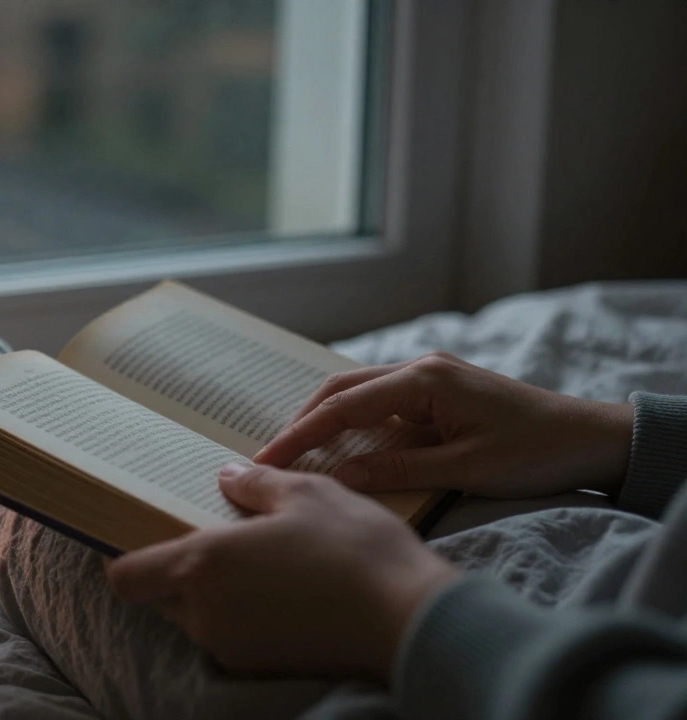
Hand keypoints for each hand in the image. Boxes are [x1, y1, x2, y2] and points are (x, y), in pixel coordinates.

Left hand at [107, 464, 458, 681]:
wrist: (413, 619)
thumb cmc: (355, 547)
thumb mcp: (305, 493)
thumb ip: (255, 484)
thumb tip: (228, 477)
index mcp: (202, 566)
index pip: (124, 577)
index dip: (125, 557)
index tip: (141, 534)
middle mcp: (206, 614)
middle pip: (159, 595)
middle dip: (177, 569)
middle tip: (215, 534)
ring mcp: (233, 647)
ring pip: (196, 616)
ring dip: (213, 591)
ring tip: (259, 557)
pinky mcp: (263, 666)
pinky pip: (231, 635)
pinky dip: (242, 613)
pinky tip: (282, 587)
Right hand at [255, 352, 634, 498]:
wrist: (592, 438)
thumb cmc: (537, 451)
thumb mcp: (467, 469)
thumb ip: (399, 470)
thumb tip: (338, 476)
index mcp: (424, 380)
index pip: (342, 406)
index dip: (300, 435)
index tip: (266, 460)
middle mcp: (420, 370)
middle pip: (340, 389)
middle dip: (301, 422)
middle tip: (269, 458)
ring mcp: (428, 380)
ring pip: (357, 394)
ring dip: (323, 421)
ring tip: (293, 454)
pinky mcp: (436, 396)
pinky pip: (380, 406)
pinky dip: (351, 425)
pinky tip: (337, 449)